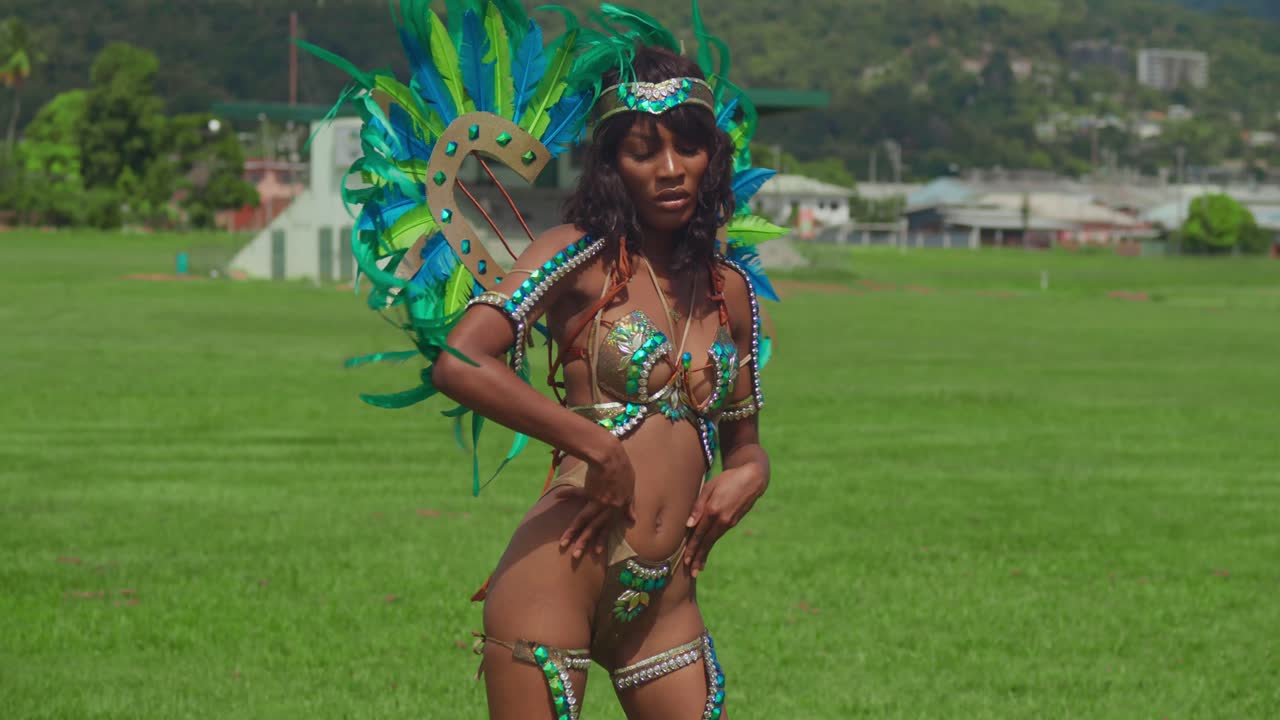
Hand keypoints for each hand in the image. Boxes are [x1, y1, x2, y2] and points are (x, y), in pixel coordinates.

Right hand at [559, 438, 635, 559]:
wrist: (611, 456)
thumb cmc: (623, 468)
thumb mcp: (631, 488)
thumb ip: (631, 505)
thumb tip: (632, 520)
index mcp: (619, 507)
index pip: (609, 527)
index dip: (602, 540)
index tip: (597, 553)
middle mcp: (609, 507)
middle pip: (595, 528)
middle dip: (585, 543)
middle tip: (576, 556)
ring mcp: (598, 500)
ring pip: (584, 519)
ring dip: (573, 532)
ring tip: (563, 543)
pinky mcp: (588, 490)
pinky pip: (576, 494)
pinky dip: (567, 495)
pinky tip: (557, 498)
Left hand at [684, 465, 766, 577]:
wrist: (752, 479)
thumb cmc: (727, 479)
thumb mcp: (709, 488)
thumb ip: (698, 506)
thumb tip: (689, 525)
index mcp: (713, 510)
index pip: (699, 533)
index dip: (692, 547)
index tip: (686, 560)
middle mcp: (722, 520)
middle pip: (707, 541)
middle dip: (698, 557)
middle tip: (692, 572)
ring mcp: (729, 522)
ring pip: (713, 540)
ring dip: (705, 553)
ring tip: (699, 566)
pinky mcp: (733, 521)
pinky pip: (719, 534)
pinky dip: (711, 543)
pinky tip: (707, 548)